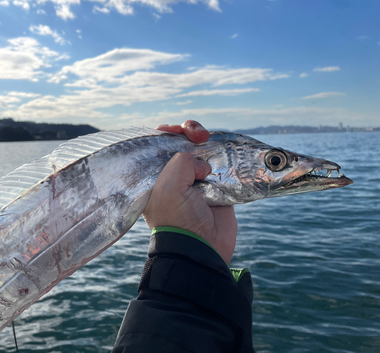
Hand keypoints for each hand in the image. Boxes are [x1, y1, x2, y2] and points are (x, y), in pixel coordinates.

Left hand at [143, 120, 237, 264]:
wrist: (202, 248)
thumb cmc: (178, 219)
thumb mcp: (168, 186)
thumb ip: (181, 162)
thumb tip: (202, 165)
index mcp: (155, 177)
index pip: (157, 146)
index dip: (168, 133)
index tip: (178, 131)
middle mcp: (174, 177)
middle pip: (181, 144)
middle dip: (189, 134)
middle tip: (199, 136)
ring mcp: (196, 182)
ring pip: (202, 151)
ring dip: (207, 141)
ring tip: (210, 139)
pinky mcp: (217, 188)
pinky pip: (221, 165)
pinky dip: (224, 154)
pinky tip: (224, 150)